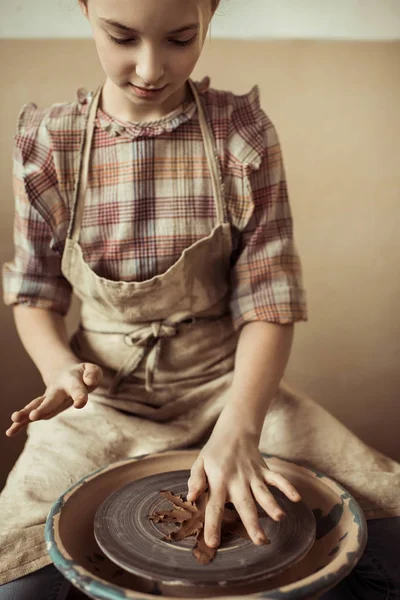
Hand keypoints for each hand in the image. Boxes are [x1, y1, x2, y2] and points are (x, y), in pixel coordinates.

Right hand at [5, 362, 102, 436]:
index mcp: (72, 382)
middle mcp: (57, 391)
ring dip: (26, 413)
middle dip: (42, 408)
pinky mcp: (43, 407)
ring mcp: (48, 399)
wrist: (66, 373)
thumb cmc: (82, 375)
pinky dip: (21, 423)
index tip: (80, 404)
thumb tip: (89, 383)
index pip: (77, 390)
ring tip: (15, 419)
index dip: (80, 396)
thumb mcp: (92, 370)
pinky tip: (10, 432)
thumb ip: (93, 374)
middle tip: (34, 416)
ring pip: (36, 406)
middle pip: (50, 400)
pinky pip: (31, 415)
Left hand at [187, 414, 300, 547]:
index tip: (213, 544)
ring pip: (263, 493)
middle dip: (252, 523)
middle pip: (245, 504)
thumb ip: (196, 480)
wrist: (234, 432)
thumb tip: (191, 497)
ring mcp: (252, 475)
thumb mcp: (199, 463)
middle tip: (259, 541)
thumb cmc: (214, 453)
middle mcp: (237, 481)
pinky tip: (296, 498)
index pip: (214, 507)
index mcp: (218, 482)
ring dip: (272, 505)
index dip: (213, 525)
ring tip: (279, 518)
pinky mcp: (264, 470)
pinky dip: (287, 487)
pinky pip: (277, 478)